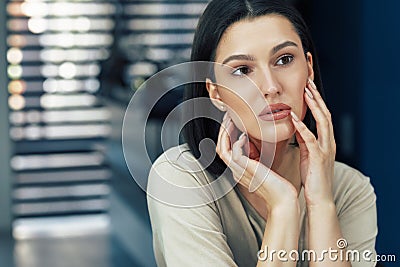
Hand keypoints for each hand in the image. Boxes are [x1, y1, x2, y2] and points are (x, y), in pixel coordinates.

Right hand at [216, 113, 298, 212]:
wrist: (283, 199)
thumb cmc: (278, 185)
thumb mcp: (264, 166)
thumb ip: (255, 156)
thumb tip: (249, 141)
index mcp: (239, 170)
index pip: (225, 150)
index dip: (225, 135)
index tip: (231, 122)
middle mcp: (236, 170)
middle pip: (220, 148)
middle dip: (223, 131)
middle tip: (227, 117)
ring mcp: (239, 171)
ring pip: (222, 149)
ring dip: (225, 133)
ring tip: (230, 121)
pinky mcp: (246, 169)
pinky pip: (234, 153)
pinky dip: (237, 143)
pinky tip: (243, 137)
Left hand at [291, 79, 335, 206]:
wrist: (319, 197)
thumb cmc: (312, 176)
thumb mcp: (308, 153)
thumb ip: (304, 138)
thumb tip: (296, 124)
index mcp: (325, 140)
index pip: (321, 114)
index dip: (316, 98)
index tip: (308, 84)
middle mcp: (328, 141)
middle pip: (324, 112)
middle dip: (317, 96)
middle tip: (308, 79)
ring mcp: (325, 148)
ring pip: (322, 122)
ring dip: (314, 105)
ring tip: (306, 91)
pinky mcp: (319, 157)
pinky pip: (311, 139)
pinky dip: (302, 126)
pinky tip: (294, 116)